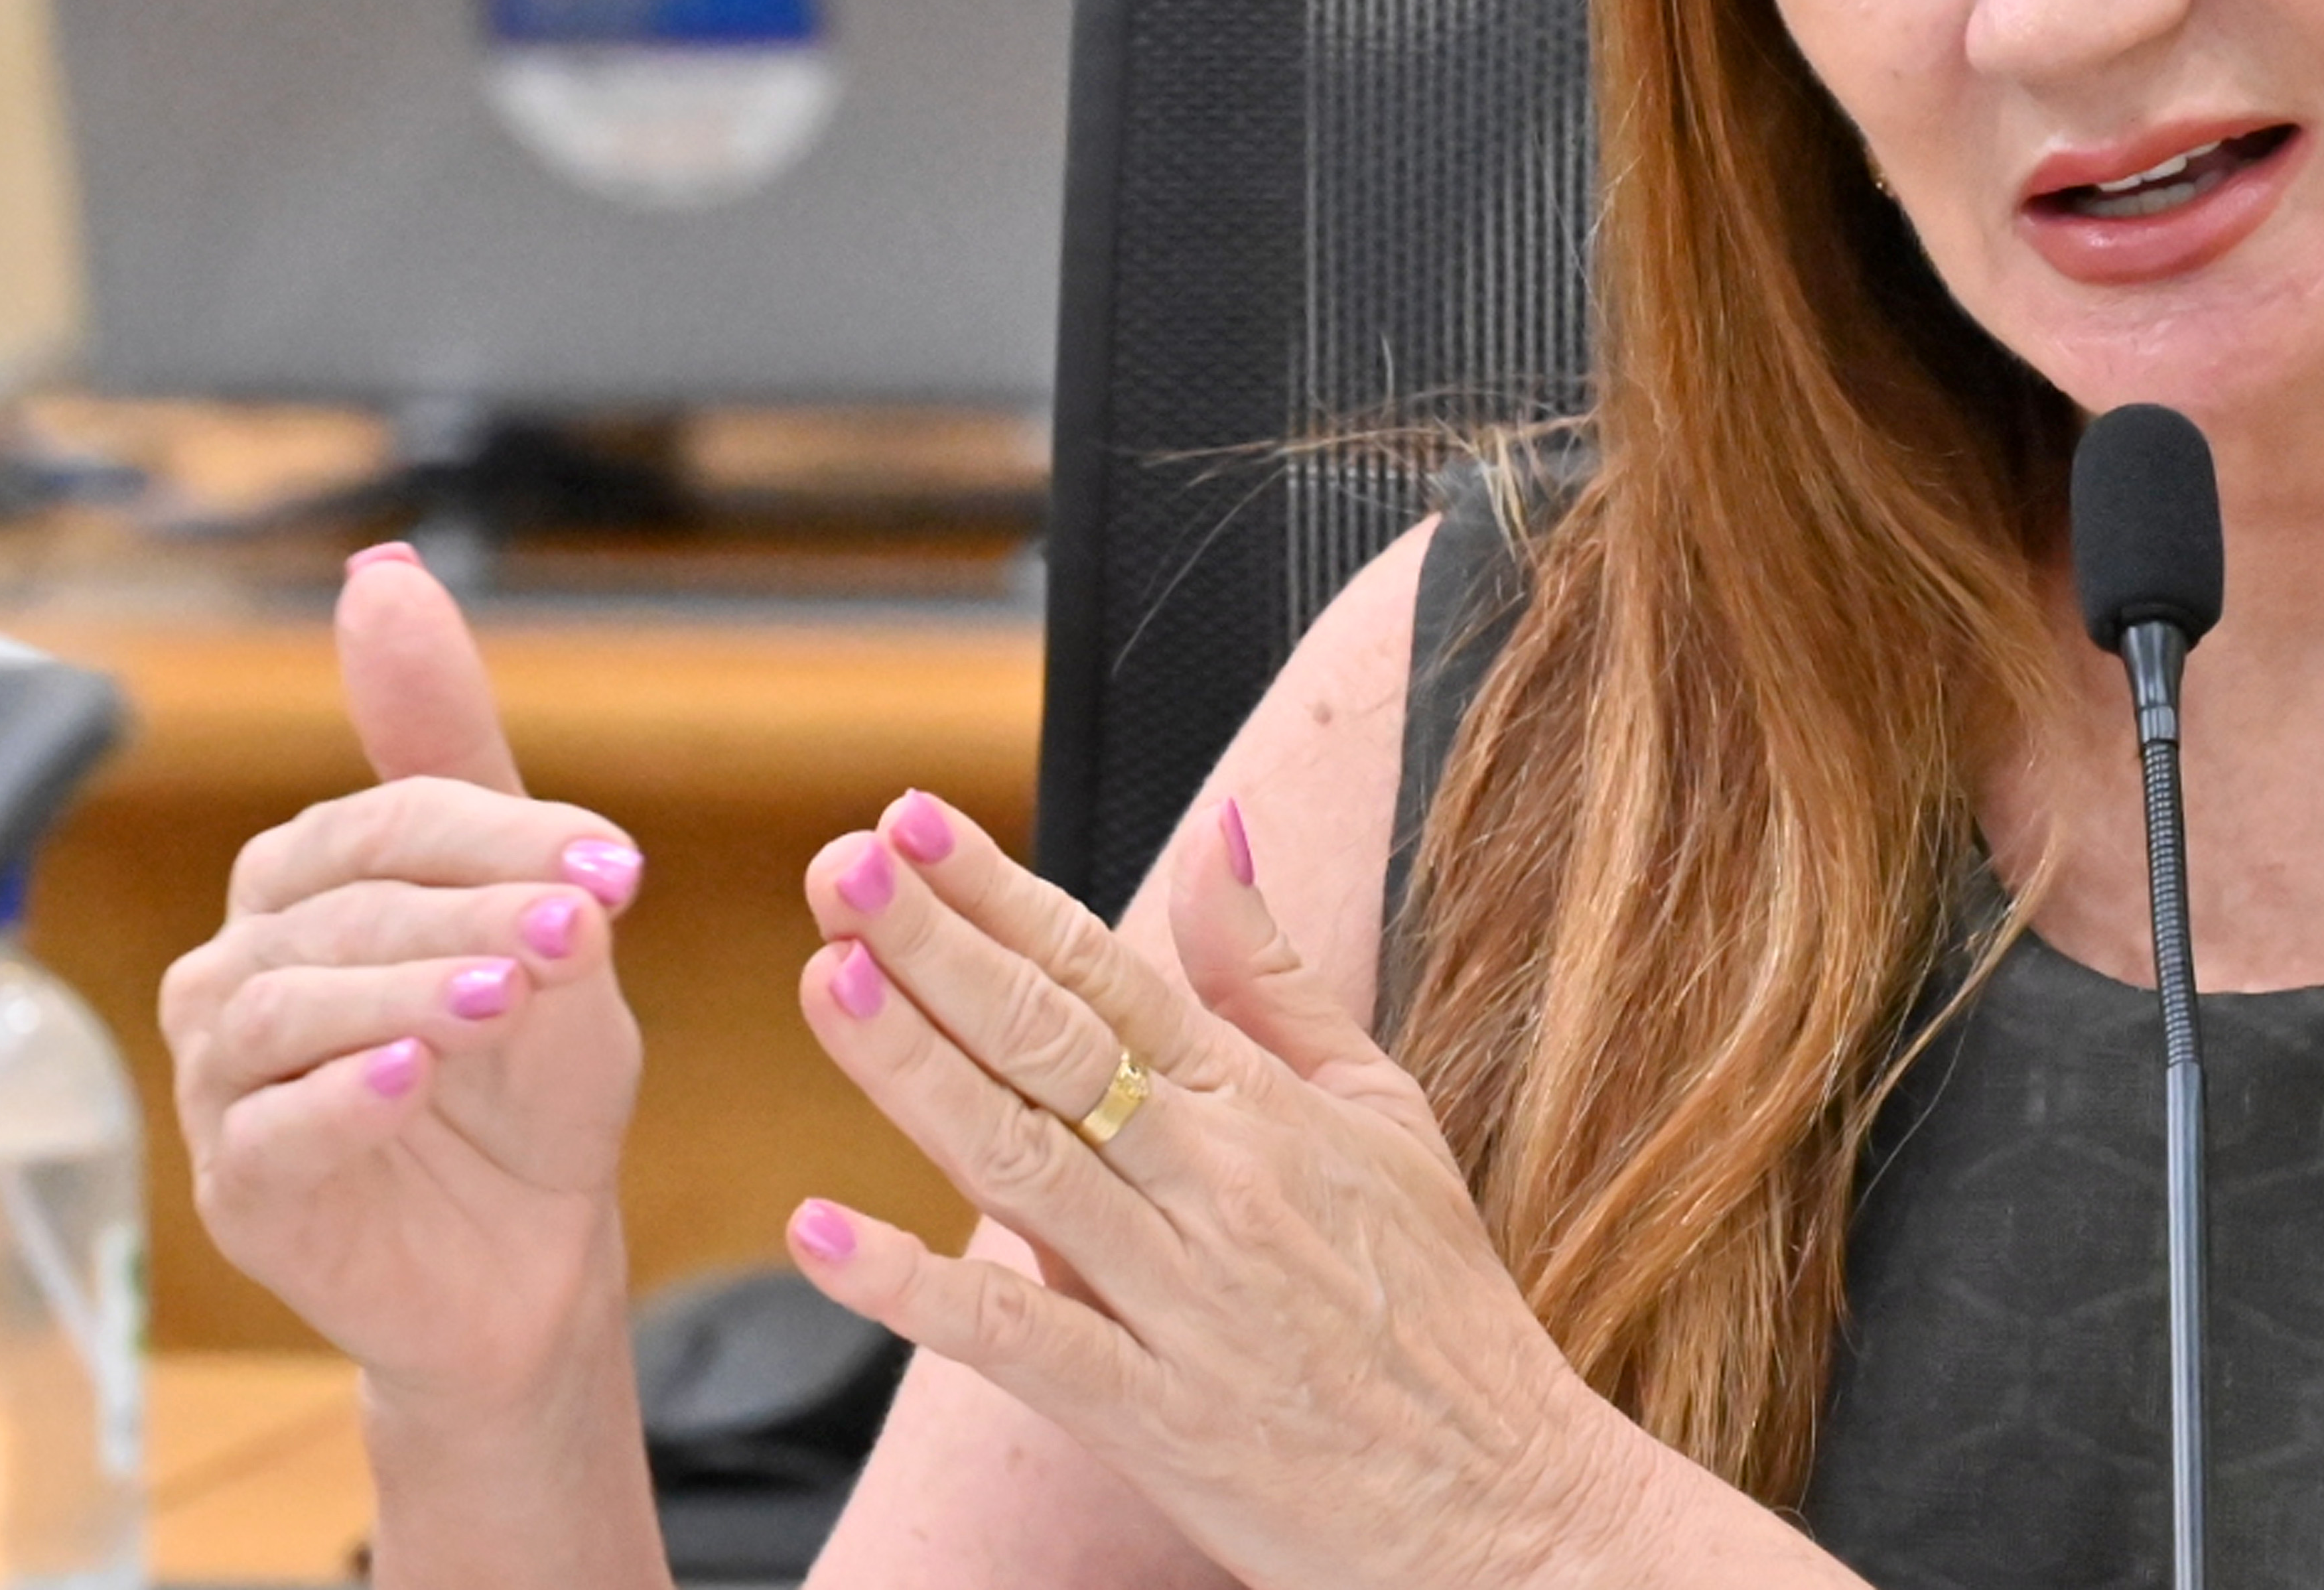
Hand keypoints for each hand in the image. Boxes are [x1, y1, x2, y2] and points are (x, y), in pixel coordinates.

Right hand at [158, 547, 648, 1403]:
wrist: (536, 1250)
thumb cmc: (528, 1071)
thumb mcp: (534, 905)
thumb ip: (457, 753)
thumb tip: (381, 571)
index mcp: (309, 882)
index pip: (387, 821)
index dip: (505, 838)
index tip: (623, 871)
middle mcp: (242, 965)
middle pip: (340, 906)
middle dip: (468, 911)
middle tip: (579, 932)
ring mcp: (225, 1082)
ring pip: (289, 1008)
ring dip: (408, 991)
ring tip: (505, 997)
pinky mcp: (240, 1187)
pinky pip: (270, 1130)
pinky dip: (346, 1096)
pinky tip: (419, 1078)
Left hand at [780, 796, 1664, 1589]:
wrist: (1503, 1503)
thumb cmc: (1436, 1305)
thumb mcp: (1382, 1110)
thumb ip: (1274, 977)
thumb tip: (1215, 833)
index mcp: (1262, 1105)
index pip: (1108, 973)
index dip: (1002, 894)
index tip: (911, 819)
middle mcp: (1215, 1184)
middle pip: (1051, 1044)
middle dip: (936, 947)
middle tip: (842, 865)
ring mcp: (1179, 1300)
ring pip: (1021, 1162)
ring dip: (912, 1069)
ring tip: (825, 979)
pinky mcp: (1152, 1417)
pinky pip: (1016, 1339)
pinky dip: (914, 1287)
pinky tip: (819, 1233)